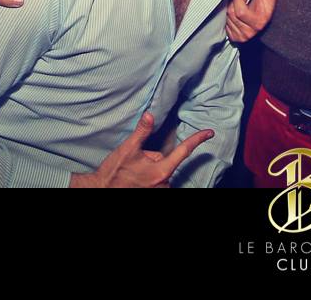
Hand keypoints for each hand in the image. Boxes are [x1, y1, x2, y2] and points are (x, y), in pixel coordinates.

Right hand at [70, 113, 213, 187]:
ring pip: (162, 173)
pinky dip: (150, 179)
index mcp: (161, 170)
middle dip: (155, 160)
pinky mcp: (156, 194)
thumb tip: (150, 115)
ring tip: (134, 175)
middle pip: (168, 163)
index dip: (197, 140)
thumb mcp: (128, 149)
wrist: (101, 190)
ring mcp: (160, 191)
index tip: (209, 132)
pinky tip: (137, 182)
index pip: (184, 151)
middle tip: (136, 165)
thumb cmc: (114, 172)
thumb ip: (142, 132)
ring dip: (152, 171)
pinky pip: (158, 182)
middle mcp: (164, 183)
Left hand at [226, 0, 277, 42]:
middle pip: (231, 14)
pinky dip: (227, 16)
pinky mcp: (234, 38)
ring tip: (236, 3)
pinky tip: (233, 11)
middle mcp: (249, 33)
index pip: (240, 11)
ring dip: (229, 8)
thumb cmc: (266, 5)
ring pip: (227, 18)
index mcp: (258, 22)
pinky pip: (224, 24)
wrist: (263, 18)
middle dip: (232, 2)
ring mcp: (241, 37)